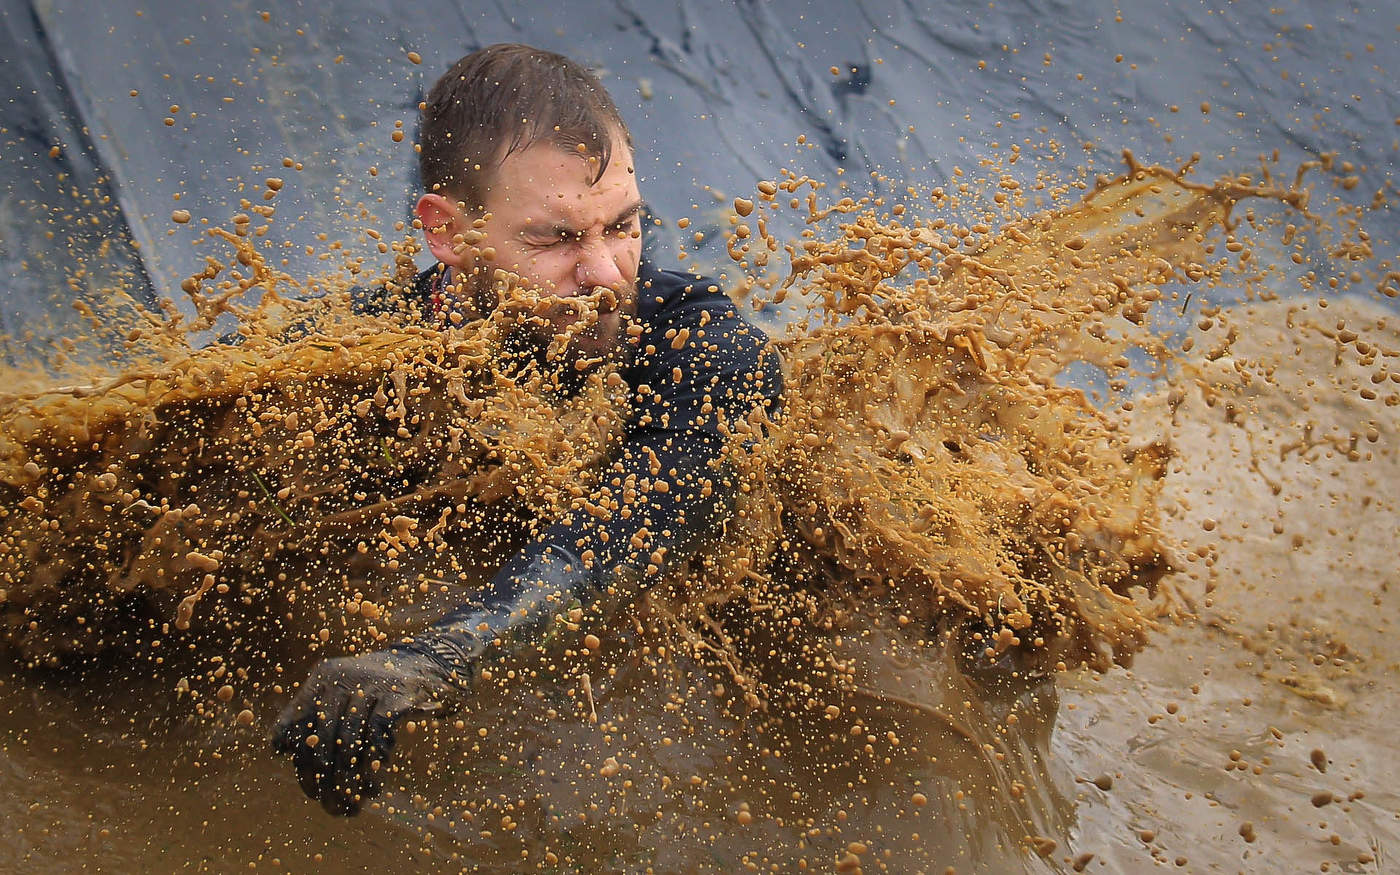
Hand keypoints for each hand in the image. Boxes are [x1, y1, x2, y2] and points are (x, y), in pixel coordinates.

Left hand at [271, 647, 456, 815]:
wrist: (428, 665)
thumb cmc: (378, 690)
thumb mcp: (343, 695)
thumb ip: (314, 717)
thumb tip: (280, 748)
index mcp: (322, 677)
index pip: (299, 725)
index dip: (302, 763)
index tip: (312, 792)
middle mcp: (342, 677)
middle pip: (322, 738)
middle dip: (324, 779)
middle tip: (332, 807)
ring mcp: (371, 683)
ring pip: (349, 741)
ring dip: (348, 780)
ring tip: (351, 804)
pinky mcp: (398, 694)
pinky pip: (378, 737)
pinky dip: (373, 767)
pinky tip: (374, 788)